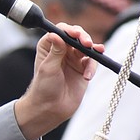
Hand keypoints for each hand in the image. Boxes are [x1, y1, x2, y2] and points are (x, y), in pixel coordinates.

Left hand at [14, 24, 101, 139]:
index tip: (75, 34)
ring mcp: (73, 60)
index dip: (69, 30)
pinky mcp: (83, 70)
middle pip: (76, 36)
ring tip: (95, 51)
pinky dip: (92, 67)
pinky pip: (92, 62)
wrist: (50, 109)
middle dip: (83, 37)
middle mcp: (62, 51)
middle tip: (87, 43)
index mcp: (49, 47)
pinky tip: (88, 76)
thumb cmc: (43, 88)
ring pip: (86, 48)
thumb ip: (55, 51)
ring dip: (92, 49)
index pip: (60, 31)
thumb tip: (56, 34)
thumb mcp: (48, 68)